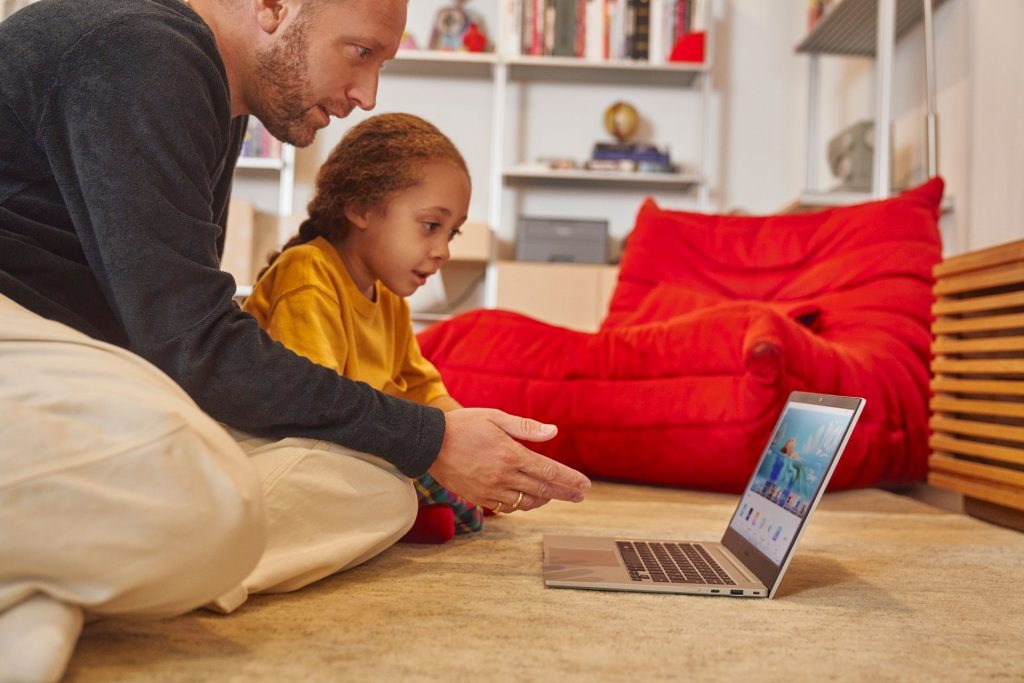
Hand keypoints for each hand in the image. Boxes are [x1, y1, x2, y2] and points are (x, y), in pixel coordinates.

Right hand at [427, 407, 590, 512]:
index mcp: (510, 454)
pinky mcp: (479, 498)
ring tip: (555, 495)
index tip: (585, 485)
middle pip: (543, 490)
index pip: (549, 471)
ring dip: (544, 500)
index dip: (569, 479)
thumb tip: (553, 431)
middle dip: (565, 493)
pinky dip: (521, 505)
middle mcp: (503, 476)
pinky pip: (507, 507)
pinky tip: (527, 499)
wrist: (429, 444)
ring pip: (526, 502)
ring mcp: (491, 490)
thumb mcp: (496, 418)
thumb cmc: (463, 425)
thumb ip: (526, 427)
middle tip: (580, 495)